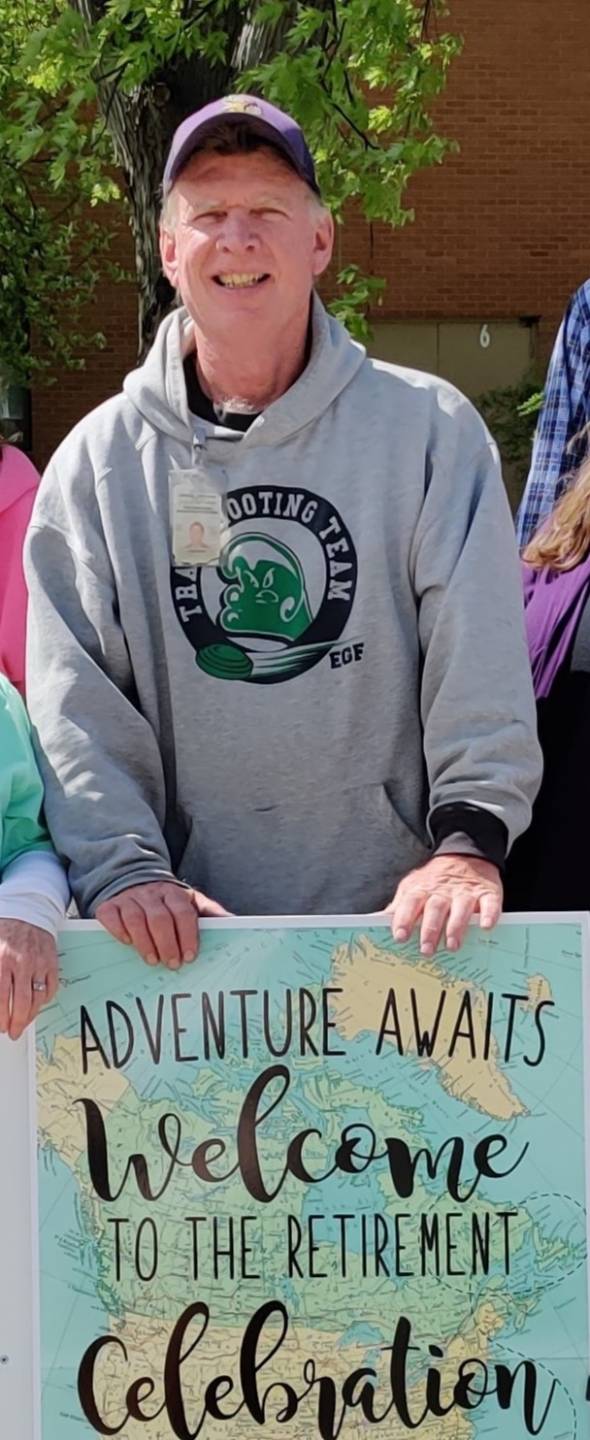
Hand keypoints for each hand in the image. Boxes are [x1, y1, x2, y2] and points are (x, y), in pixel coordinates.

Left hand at [0, 920, 58, 1040]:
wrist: (27, 910)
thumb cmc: (4, 931)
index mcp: (2, 960)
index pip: (1, 997)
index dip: (1, 1017)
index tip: (1, 1027)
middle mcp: (21, 963)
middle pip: (20, 1003)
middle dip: (16, 1023)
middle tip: (12, 1032)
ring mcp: (38, 963)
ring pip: (37, 999)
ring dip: (29, 1016)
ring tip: (23, 1023)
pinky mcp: (51, 962)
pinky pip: (50, 989)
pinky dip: (44, 1000)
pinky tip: (36, 1004)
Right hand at [96, 880, 229, 967]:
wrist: (134, 881)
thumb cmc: (168, 902)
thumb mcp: (192, 903)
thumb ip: (212, 914)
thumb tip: (237, 924)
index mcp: (175, 894)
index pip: (184, 912)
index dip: (187, 935)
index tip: (190, 956)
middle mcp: (151, 894)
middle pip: (160, 918)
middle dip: (167, 943)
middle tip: (172, 964)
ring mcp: (129, 899)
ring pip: (136, 918)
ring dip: (145, 942)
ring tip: (152, 960)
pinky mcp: (109, 905)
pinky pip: (111, 916)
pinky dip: (118, 929)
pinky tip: (126, 943)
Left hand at [387, 854, 502, 955]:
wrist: (466, 854)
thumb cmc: (435, 881)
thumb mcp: (413, 888)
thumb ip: (399, 907)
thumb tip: (377, 922)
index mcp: (422, 890)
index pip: (410, 903)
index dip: (404, 919)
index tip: (400, 937)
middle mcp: (443, 891)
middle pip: (435, 908)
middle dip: (430, 929)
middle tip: (426, 949)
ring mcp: (466, 892)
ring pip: (461, 908)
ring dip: (456, 926)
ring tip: (452, 945)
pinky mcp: (487, 893)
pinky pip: (489, 903)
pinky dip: (489, 914)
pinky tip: (486, 926)